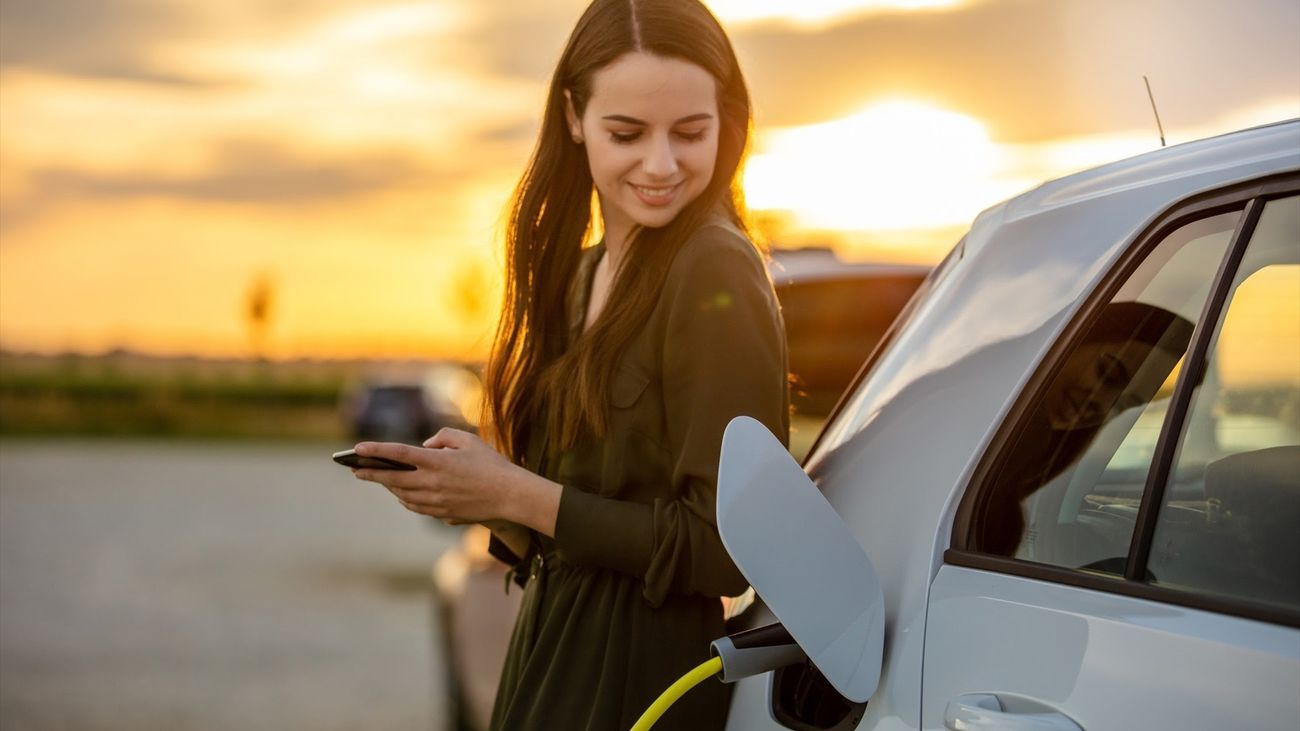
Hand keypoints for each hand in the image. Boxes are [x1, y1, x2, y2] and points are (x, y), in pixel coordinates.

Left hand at [351, 429, 559, 534]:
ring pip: (402, 495)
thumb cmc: (491, 464)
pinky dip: (404, 499)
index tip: (357, 449)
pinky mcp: (442, 514)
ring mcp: (436, 501)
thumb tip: (425, 446)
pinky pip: (416, 507)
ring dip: (387, 487)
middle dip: (370, 474)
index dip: (376, 451)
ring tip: (377, 479)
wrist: (510, 496)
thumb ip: (443, 437)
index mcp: (438, 462)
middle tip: (354, 469)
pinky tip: (401, 494)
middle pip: (393, 479)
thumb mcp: (469, 440)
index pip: (399, 454)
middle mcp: (432, 483)